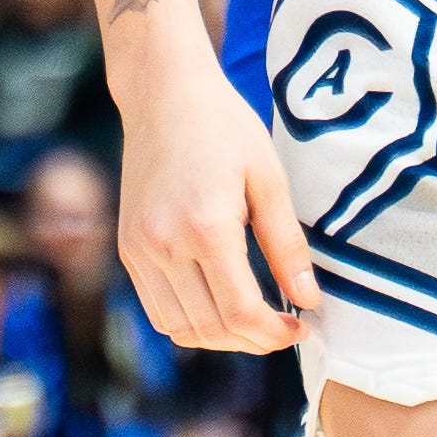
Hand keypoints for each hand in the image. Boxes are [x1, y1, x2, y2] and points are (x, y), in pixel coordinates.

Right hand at [114, 46, 314, 356]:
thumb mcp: (269, 180)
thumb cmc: (224, 128)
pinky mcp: (128, 248)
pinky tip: (219, 308)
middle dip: (253, 341)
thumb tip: (308, 301)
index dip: (273, 333)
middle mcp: (164, 244)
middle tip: (284, 330)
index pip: (240, 311)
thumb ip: (287, 246)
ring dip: (221, 339)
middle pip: (210, 328)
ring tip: (254, 324)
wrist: (164, 95)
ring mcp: (139, 248)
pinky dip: (189, 323)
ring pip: (179, 328)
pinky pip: (157, 309)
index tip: (299, 327)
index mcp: (205, 226)